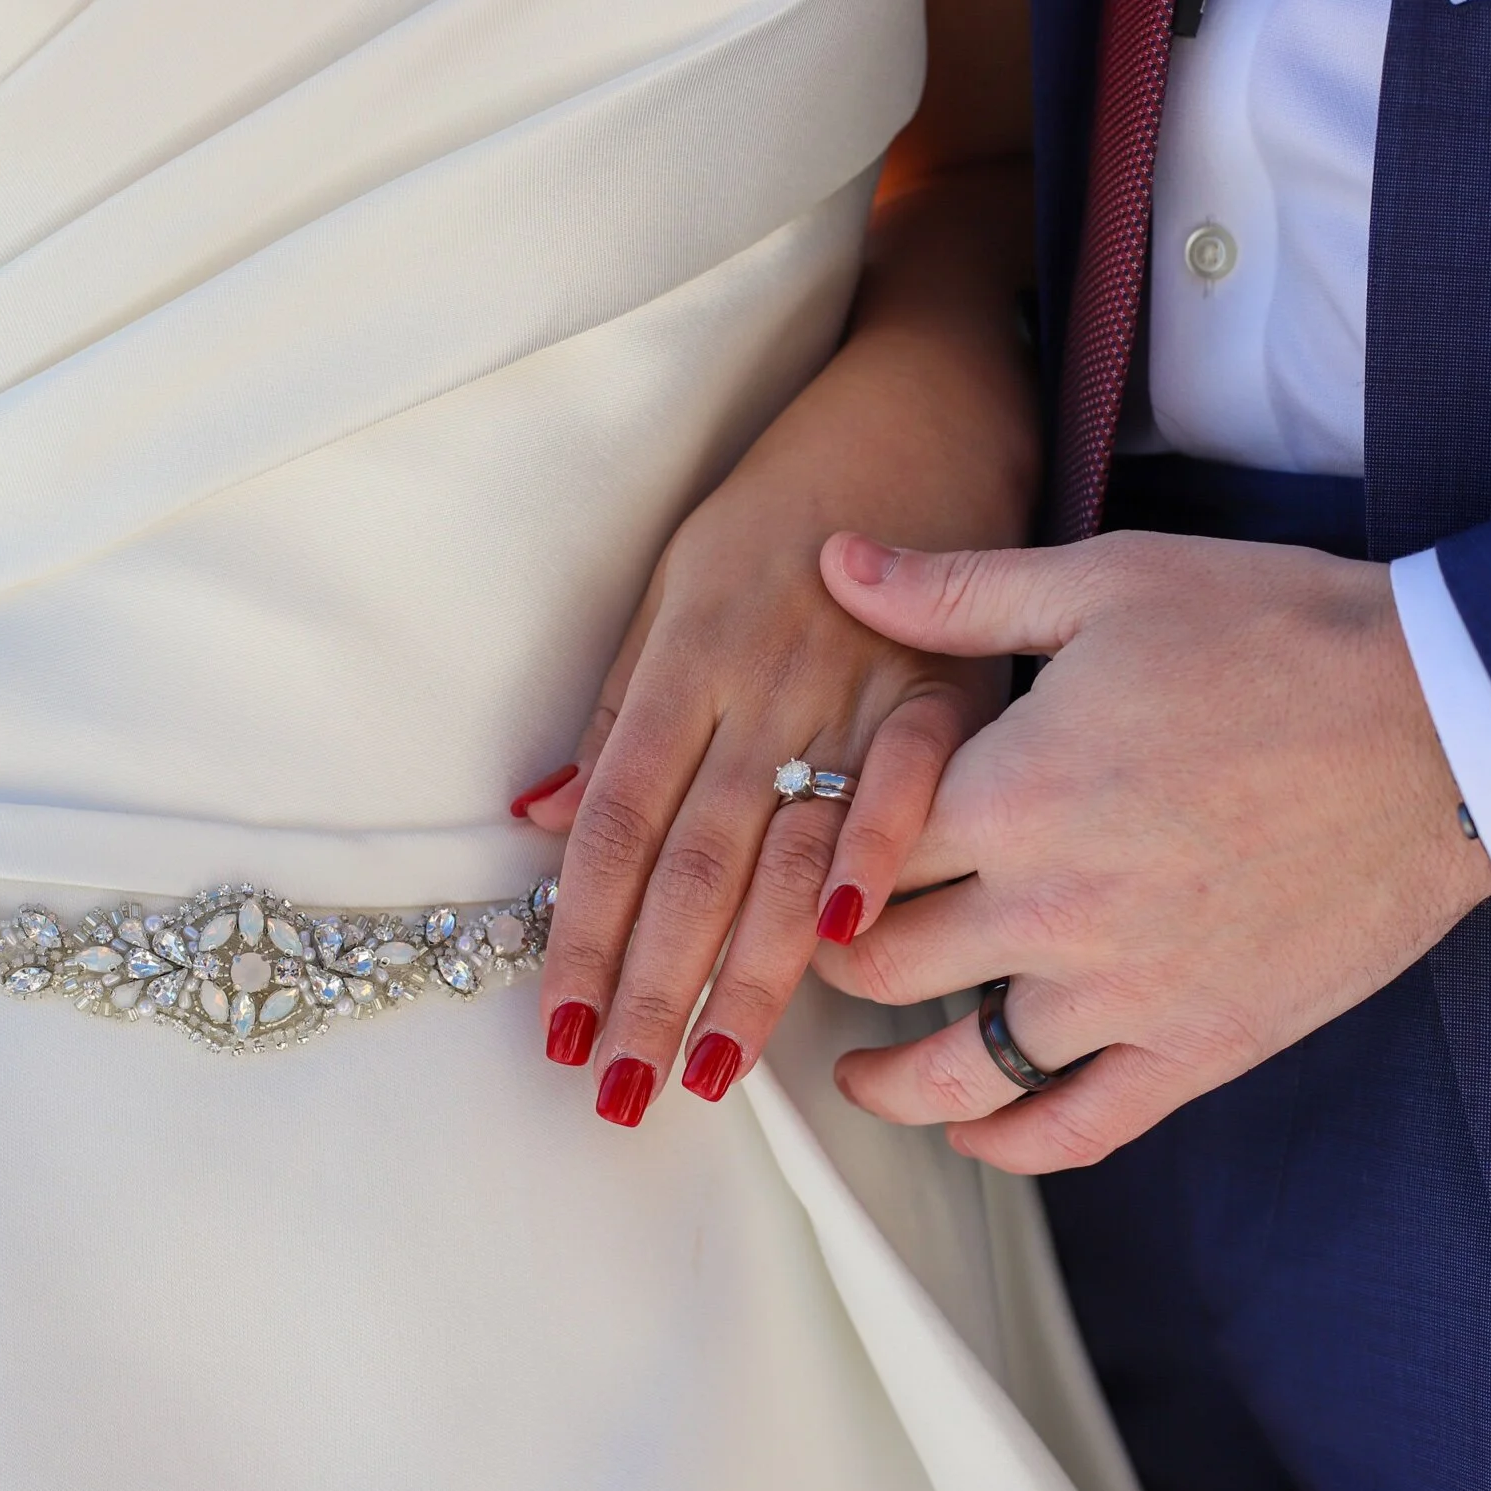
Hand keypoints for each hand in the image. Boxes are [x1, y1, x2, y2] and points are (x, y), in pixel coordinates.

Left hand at [517, 169, 1037, 1126]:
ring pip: (793, 852)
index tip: (554, 1028)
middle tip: (616, 1092)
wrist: (935, 398)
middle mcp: (765, 685)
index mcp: (688, 655)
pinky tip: (855, 947)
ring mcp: (861, 692)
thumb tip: (534, 811)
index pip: (615, 821)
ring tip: (708, 1067)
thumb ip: (620, 701)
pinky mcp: (955, 694)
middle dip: (651, 985)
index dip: (579, 930)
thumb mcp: (679, 568)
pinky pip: (913, 788)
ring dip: (750, 967)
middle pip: (694, 860)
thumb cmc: (792, 484)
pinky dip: (880, 860)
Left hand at [810, 530, 1490, 1171]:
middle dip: (830, 957)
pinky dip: (1007, 1141)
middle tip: (817, 948)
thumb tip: (834, 562)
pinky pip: (1075, 1126)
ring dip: (886, 1079)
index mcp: (1010, 792)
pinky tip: (975, 1127)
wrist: (1448, 722)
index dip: (818, 843)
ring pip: (956, 1070)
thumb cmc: (1281, 634)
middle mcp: (1048, 907)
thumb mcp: (1108, 582)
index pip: (858, 844)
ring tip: (858, 1071)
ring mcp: (1125, 992)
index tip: (805, 841)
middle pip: (881, 963)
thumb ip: (958, 592)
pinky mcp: (1201, 1045)